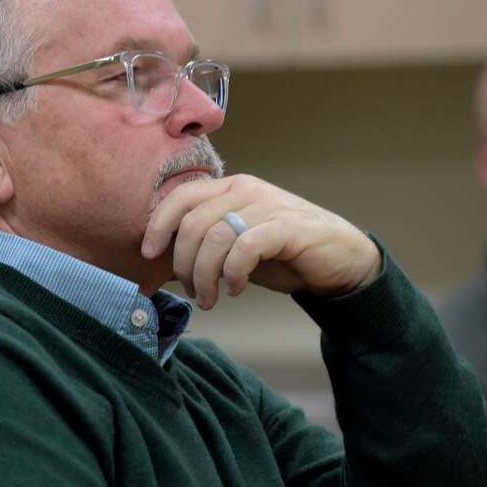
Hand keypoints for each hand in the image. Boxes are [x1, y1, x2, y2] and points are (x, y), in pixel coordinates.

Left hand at [141, 174, 380, 308]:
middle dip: (183, 263)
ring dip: (205, 275)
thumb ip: (204, 245)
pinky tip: (234, 289)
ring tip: (209, 298)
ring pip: (215, 237)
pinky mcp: (287, 227)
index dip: (158, 225)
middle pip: (193, 223)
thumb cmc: (281, 254)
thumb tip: (162, 264)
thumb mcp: (234, 246)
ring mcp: (267, 206)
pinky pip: (244, 248)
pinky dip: (232, 273)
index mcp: (229, 188)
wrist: (338, 258)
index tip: (148, 255)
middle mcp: (246, 190)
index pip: (181, 197)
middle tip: (192, 290)